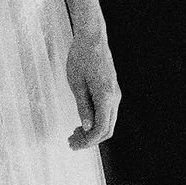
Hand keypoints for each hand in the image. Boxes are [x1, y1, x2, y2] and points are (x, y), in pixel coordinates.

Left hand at [66, 23, 119, 149]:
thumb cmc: (81, 58)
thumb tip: (87, 127)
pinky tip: (82, 122)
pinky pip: (107, 113)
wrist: (92, 39)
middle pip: (107, 130)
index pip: (100, 129)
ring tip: (74, 134)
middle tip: (71, 142)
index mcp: (105, 97)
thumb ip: (83, 107)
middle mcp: (114, 97)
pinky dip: (95, 122)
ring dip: (92, 132)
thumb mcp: (76, 85)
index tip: (73, 145)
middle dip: (89, 140)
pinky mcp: (112, 91)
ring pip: (108, 123)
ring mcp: (115, 94)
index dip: (87, 141)